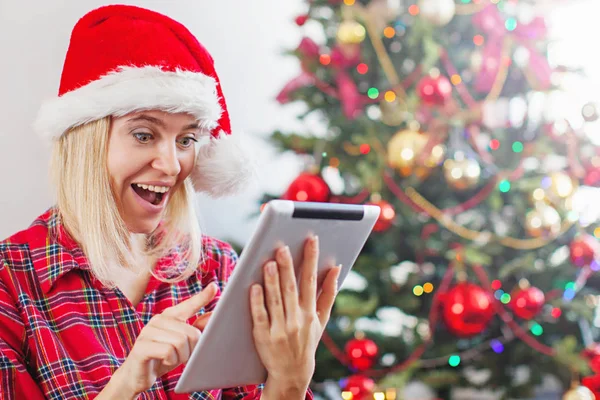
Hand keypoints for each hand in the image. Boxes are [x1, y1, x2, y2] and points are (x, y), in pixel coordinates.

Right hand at [108, 283, 216, 395]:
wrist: (137, 376)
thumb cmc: (162, 357)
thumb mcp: (182, 344)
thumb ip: (196, 329)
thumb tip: (213, 316)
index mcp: (169, 317)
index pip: (188, 305)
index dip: (202, 297)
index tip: (214, 286)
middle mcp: (158, 320)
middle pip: (190, 333)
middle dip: (191, 350)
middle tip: (181, 356)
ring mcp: (148, 332)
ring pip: (180, 343)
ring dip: (181, 357)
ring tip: (172, 359)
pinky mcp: (142, 347)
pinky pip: (168, 352)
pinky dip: (171, 361)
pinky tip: (164, 362)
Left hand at [249, 235, 340, 396]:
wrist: (292, 373)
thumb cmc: (306, 340)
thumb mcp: (321, 320)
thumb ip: (328, 293)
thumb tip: (336, 269)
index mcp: (310, 312)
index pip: (310, 280)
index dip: (311, 259)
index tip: (311, 239)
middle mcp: (296, 319)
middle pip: (291, 288)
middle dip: (288, 267)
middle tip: (283, 247)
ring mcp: (280, 329)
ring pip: (275, 300)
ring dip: (272, 281)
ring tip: (268, 262)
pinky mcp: (263, 337)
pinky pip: (260, 316)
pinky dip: (257, 301)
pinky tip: (254, 287)